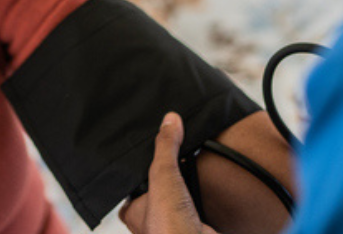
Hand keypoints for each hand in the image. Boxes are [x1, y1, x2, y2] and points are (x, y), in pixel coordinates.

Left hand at [120, 113, 216, 233]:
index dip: (139, 177)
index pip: (132, 192)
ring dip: (187, 193)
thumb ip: (165, 147)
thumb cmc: (168, 225)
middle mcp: (153, 222)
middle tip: (177, 164)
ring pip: (179, 204)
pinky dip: (204, 203)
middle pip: (158, 196)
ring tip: (194, 174)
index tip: (150, 161)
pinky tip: (210, 192)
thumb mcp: (162, 174)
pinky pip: (199, 211)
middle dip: (168, 183)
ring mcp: (175, 226)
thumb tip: (170, 120)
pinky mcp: (196, 229)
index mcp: (135, 213)